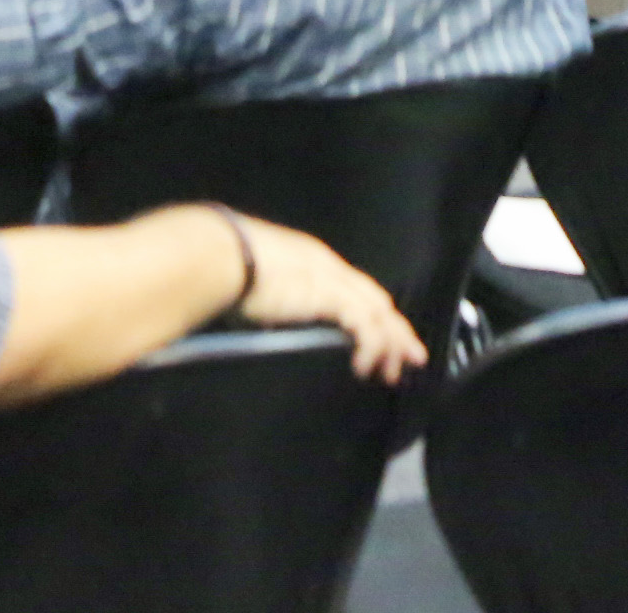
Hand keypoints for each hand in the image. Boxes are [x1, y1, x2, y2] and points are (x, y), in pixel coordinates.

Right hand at [227, 212, 425, 383]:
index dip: (372, 314)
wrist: (218, 256)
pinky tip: (364, 367)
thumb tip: (268, 320)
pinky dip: (372, 347)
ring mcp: (331, 278)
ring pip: (378, 313)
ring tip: (394, 370)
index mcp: (311, 259)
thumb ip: (273, 303)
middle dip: (395, 330)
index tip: (380, 337)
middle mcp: (327, 265)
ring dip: (391, 343)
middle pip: (375, 299)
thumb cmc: (223, 269)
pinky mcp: (331, 295)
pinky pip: (365, 326)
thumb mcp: (256, 287)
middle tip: (409, 356)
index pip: (353, 288)